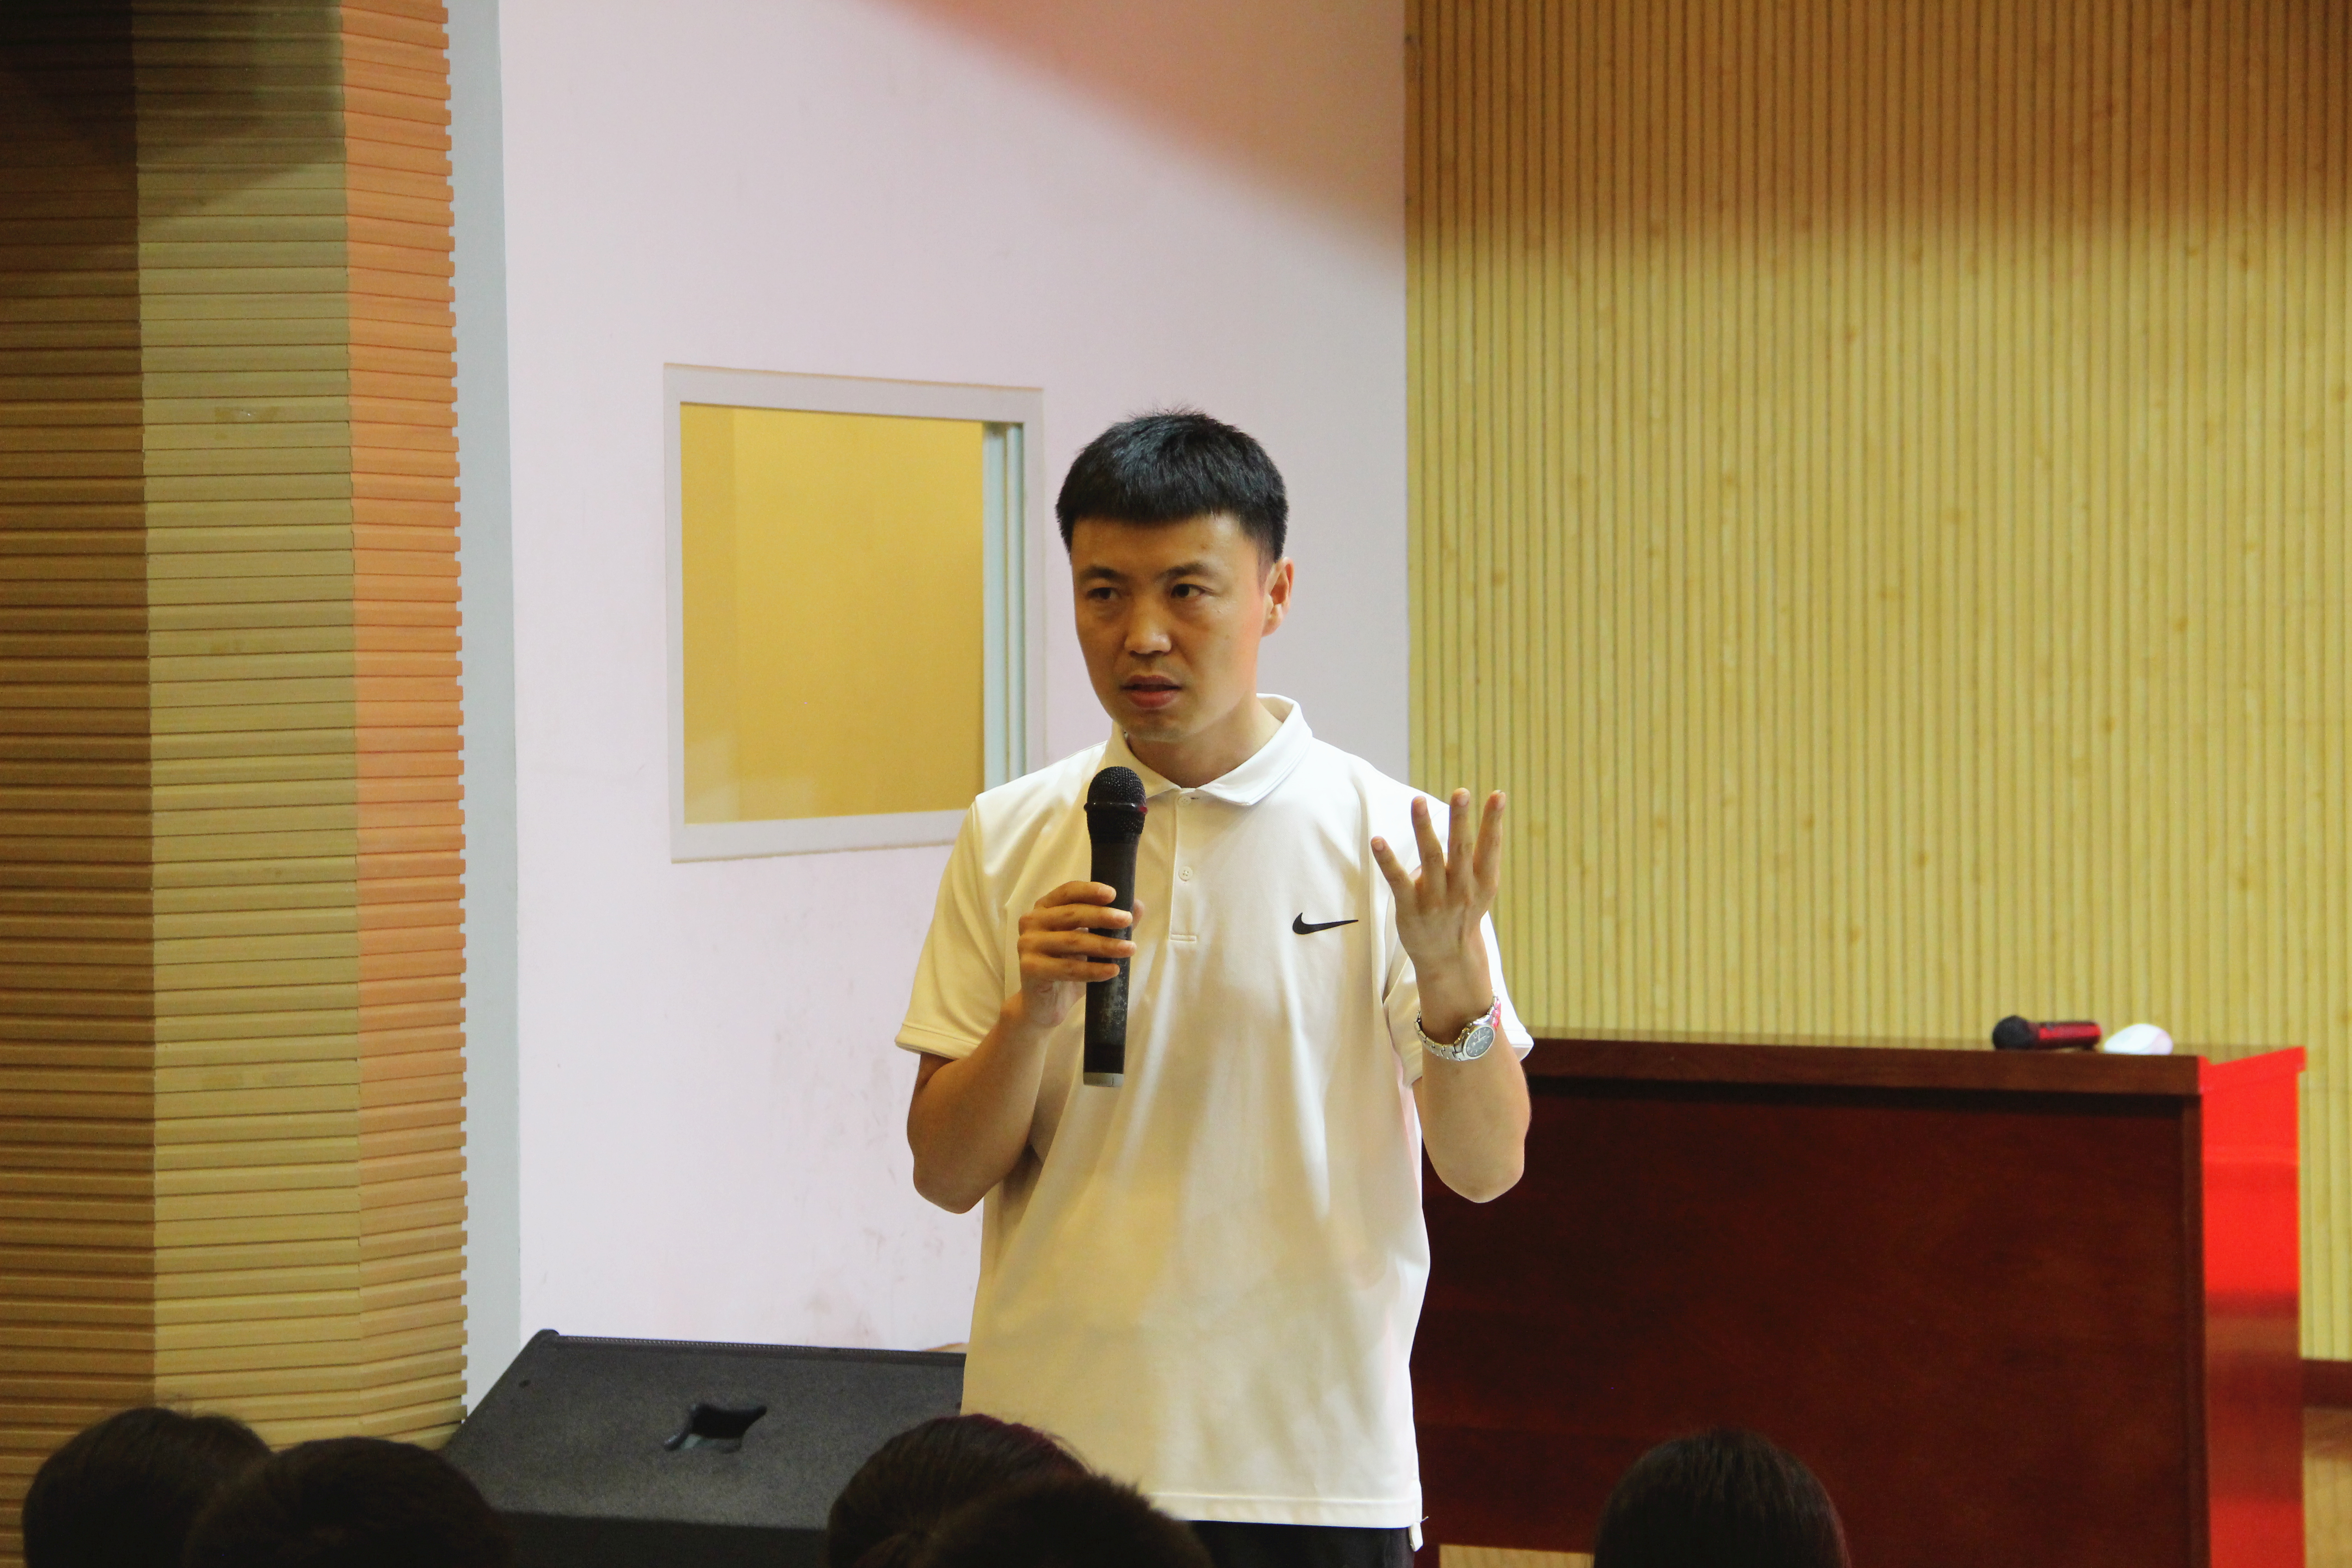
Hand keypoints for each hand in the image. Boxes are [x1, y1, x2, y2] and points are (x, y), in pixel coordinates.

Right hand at [1007, 881, 1136, 1031]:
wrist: (1044, 1005)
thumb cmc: (1068, 967)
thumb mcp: (1091, 943)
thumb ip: (1110, 924)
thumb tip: (1138, 906)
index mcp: (1045, 908)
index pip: (1067, 892)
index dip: (1090, 890)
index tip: (1114, 894)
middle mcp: (1032, 922)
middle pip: (1071, 914)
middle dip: (1102, 916)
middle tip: (1126, 920)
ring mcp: (1027, 945)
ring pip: (1072, 941)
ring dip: (1105, 945)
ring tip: (1129, 949)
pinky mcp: (1030, 968)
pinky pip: (1068, 968)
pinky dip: (1093, 970)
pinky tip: (1113, 971)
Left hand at [1372, 789, 1504, 1030]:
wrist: (1449, 960)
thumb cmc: (1462, 914)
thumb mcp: (1479, 889)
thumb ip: (1475, 859)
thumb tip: (1457, 821)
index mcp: (1482, 882)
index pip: (1490, 847)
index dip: (1494, 821)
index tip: (1498, 794)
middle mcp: (1462, 890)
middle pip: (1461, 850)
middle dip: (1461, 821)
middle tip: (1461, 793)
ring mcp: (1436, 900)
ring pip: (1430, 859)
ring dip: (1424, 828)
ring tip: (1418, 801)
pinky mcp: (1410, 909)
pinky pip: (1398, 881)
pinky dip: (1387, 860)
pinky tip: (1377, 840)